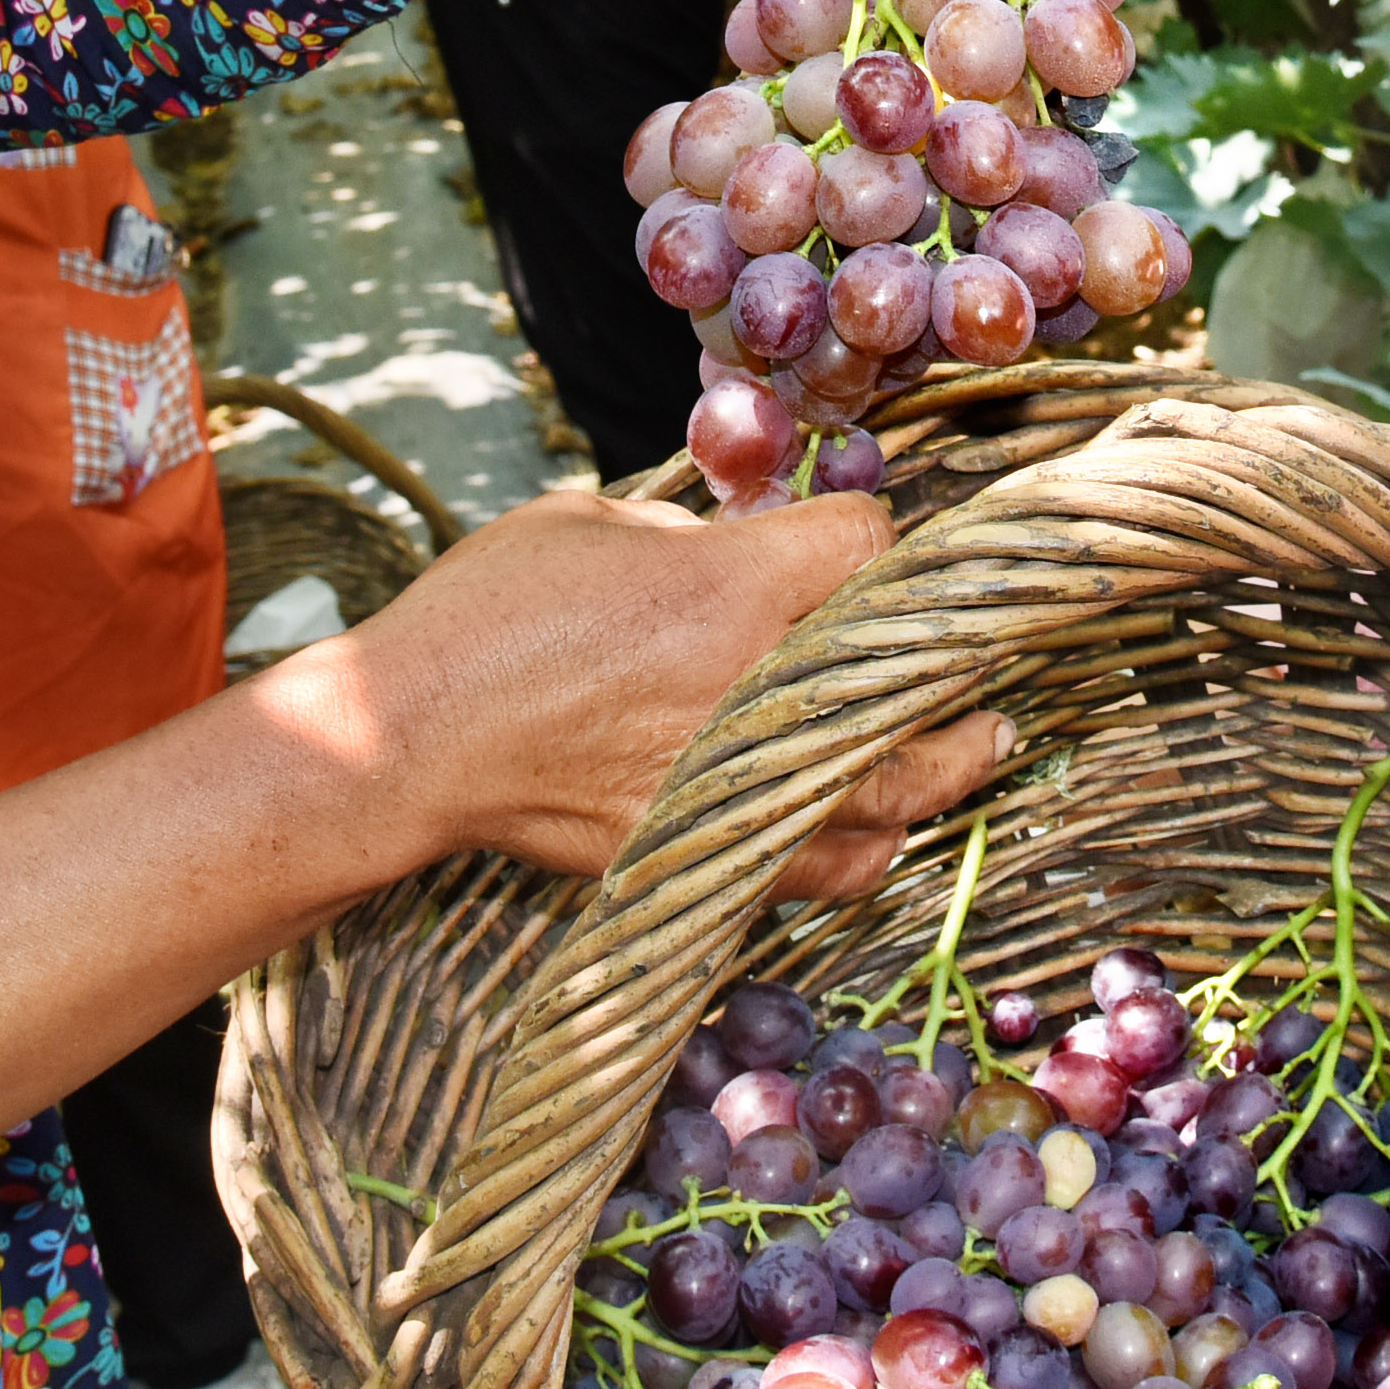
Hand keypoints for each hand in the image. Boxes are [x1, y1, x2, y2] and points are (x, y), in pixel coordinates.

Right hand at [335, 489, 1016, 907]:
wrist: (411, 740)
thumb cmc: (485, 615)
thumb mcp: (587, 523)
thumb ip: (686, 530)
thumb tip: (742, 534)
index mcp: (730, 587)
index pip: (870, 547)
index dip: (874, 535)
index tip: (863, 543)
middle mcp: (756, 689)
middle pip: (918, 676)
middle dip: (951, 656)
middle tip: (975, 648)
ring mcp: (738, 783)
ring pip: (898, 789)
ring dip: (948, 762)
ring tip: (978, 740)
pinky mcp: (708, 852)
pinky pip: (831, 865)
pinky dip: (870, 845)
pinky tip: (884, 823)